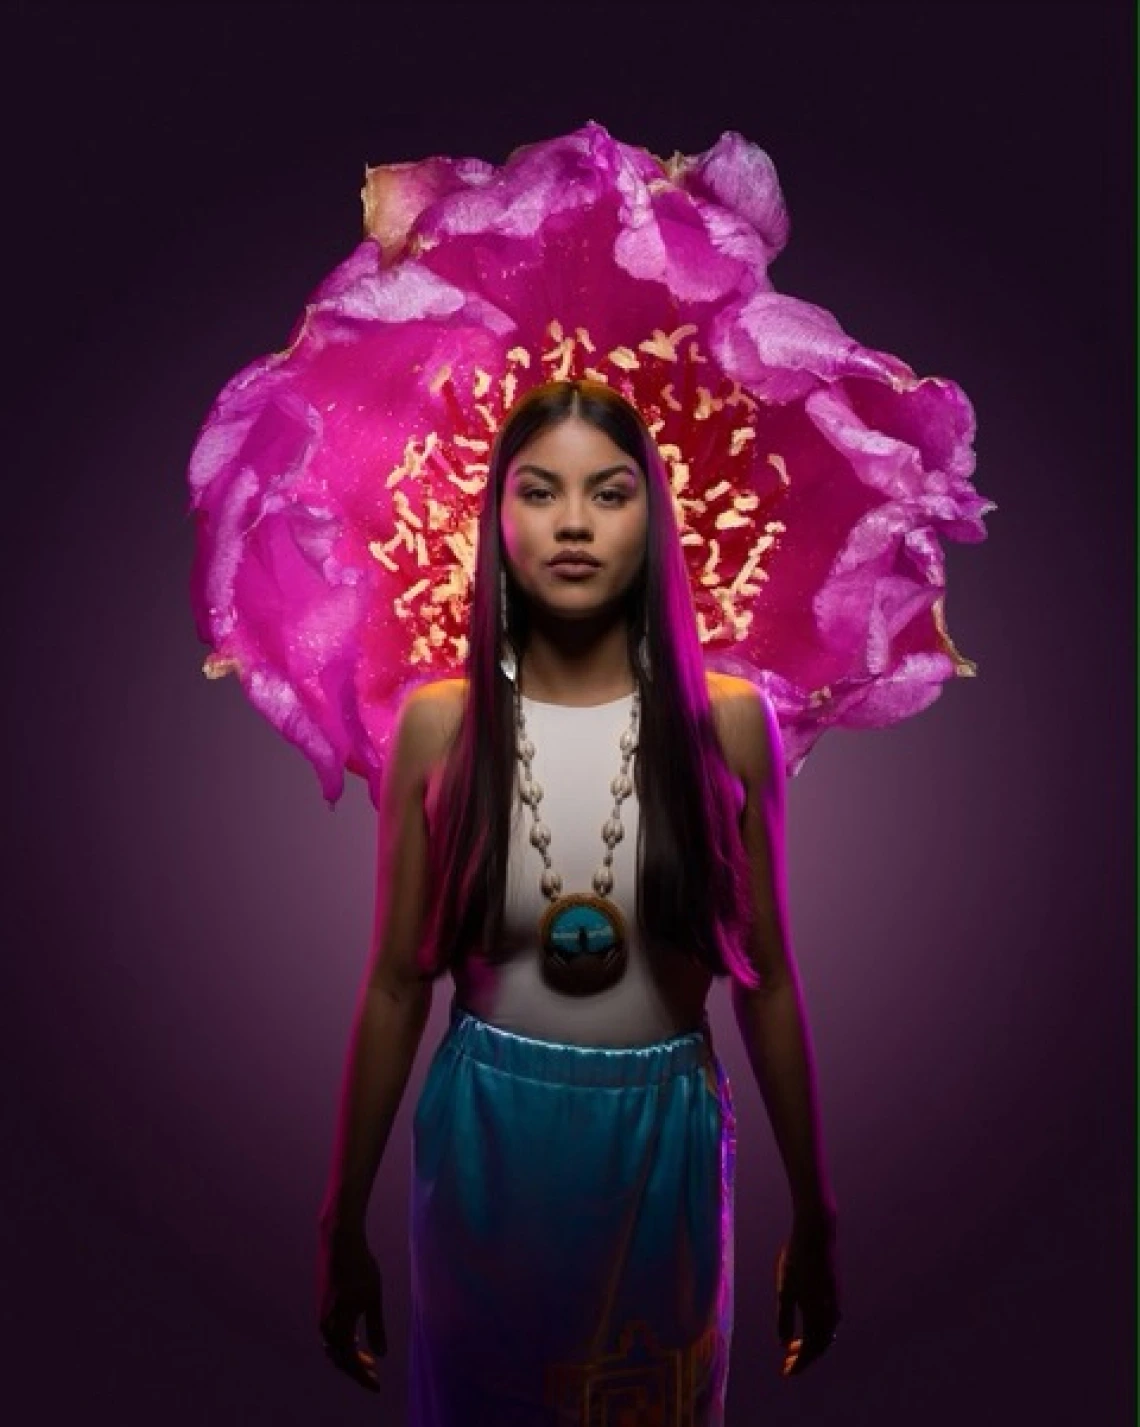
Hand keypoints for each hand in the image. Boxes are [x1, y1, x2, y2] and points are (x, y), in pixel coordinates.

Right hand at [316, 1223, 385, 1392]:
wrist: (340, 1242)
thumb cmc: (361, 1267)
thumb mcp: (373, 1297)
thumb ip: (376, 1326)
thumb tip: (381, 1354)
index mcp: (338, 1322)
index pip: (349, 1360)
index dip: (362, 1375)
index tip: (377, 1385)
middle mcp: (325, 1324)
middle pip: (339, 1358)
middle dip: (356, 1370)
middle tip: (374, 1375)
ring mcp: (322, 1315)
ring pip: (333, 1347)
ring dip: (349, 1357)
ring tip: (368, 1361)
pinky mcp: (323, 1307)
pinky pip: (331, 1335)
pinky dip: (344, 1343)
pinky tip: (358, 1339)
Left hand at [775, 1208, 840, 1376]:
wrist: (817, 1234)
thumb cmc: (796, 1259)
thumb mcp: (784, 1289)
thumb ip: (784, 1318)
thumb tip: (784, 1344)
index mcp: (818, 1314)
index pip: (811, 1350)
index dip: (799, 1364)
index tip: (786, 1372)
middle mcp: (831, 1313)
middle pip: (820, 1345)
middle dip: (804, 1357)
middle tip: (787, 1363)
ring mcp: (836, 1302)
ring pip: (826, 1334)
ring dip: (811, 1344)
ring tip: (795, 1347)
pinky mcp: (836, 1292)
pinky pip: (830, 1321)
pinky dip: (818, 1331)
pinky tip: (807, 1324)